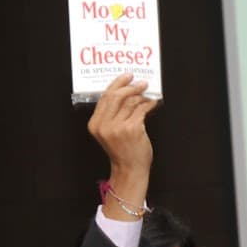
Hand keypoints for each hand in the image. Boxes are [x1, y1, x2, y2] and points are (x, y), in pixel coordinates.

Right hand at [86, 74, 157, 214]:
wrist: (129, 169)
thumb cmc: (122, 150)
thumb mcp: (109, 132)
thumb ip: (111, 114)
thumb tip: (126, 92)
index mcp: (95, 124)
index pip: (104, 97)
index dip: (117, 84)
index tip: (127, 77)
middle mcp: (104, 125)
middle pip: (116, 96)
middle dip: (130, 86)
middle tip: (141, 82)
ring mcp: (118, 127)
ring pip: (130, 101)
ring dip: (141, 96)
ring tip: (147, 95)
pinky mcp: (132, 129)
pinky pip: (141, 109)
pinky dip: (148, 104)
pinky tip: (152, 103)